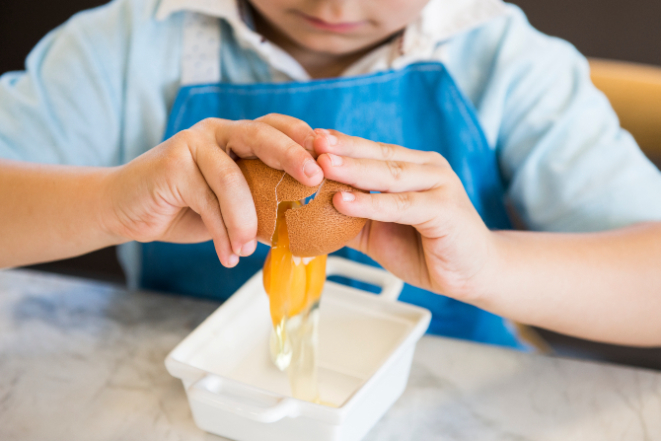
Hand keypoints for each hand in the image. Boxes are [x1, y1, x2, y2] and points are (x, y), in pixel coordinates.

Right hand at [103, 114, 321, 267]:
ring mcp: (192, 144)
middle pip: (259, 135)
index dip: (302, 137)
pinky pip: (206, 201)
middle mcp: (216, 132)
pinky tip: (228, 255)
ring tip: (249, 248)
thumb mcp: (229, 201)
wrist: (127, 208)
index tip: (329, 159)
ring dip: (246, 218)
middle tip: (315, 178)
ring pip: (231, 177)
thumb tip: (305, 227)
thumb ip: (258, 201)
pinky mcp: (171, 165)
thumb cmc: (185, 205)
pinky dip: (221, 233)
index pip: (275, 125)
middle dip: (291, 155)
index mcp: (235, 135)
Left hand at [310, 129, 496, 299]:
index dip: (342, 144)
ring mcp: (440, 186)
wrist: (473, 274)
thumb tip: (310, 213)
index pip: (373, 150)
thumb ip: (354, 216)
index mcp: (415, 167)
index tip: (308, 138)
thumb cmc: (430, 249)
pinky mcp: (445, 210)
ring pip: (390, 175)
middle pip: (379, 155)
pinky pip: (401, 205)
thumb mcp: (382, 230)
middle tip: (311, 142)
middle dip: (343, 149)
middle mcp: (429, 169)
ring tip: (322, 165)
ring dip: (353, 170)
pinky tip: (343, 201)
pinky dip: (370, 204)